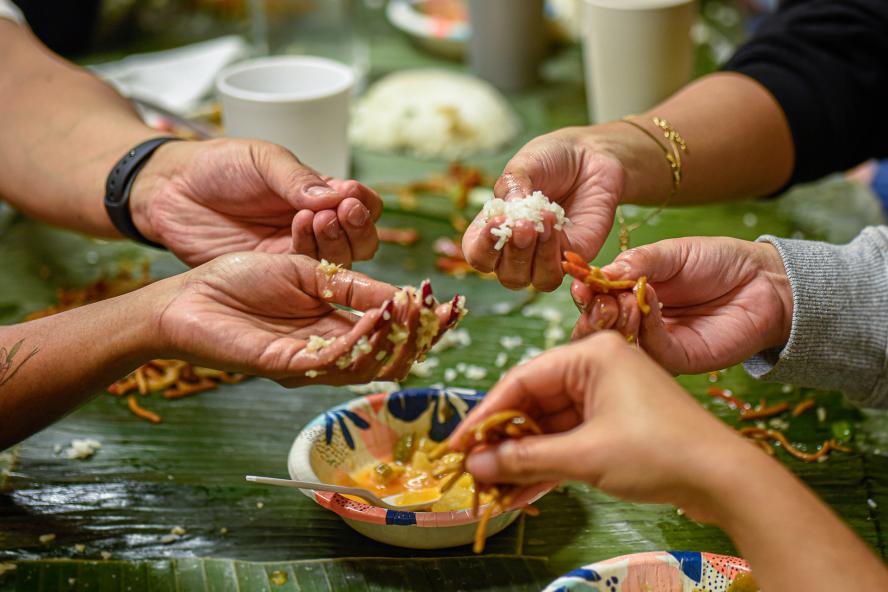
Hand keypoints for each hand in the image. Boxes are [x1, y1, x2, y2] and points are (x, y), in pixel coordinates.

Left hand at [130, 139, 381, 266]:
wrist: (170, 191)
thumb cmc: (216, 166)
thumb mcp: (262, 160)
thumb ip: (298, 179)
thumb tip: (339, 196)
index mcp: (319, 193)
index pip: (362, 203)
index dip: (364, 202)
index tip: (351, 195)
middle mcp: (315, 225)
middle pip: (360, 238)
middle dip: (358, 227)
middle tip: (341, 212)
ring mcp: (296, 251)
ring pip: (340, 259)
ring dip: (337, 240)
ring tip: (317, 219)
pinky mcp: (276, 273)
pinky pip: (307, 273)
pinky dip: (312, 254)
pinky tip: (299, 232)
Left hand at [155, 253, 459, 385]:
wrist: (185, 292)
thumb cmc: (238, 277)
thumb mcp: (307, 270)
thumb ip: (351, 285)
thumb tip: (403, 295)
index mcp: (333, 326)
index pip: (390, 333)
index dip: (424, 322)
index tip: (453, 304)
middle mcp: (325, 350)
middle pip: (387, 355)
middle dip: (420, 334)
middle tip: (443, 311)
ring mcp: (307, 362)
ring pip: (367, 362)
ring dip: (397, 335)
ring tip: (417, 307)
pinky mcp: (285, 365)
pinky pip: (334, 358)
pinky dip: (364, 336)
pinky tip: (382, 312)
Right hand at [450, 332, 754, 521]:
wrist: (726, 480)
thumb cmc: (658, 452)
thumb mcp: (585, 455)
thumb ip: (526, 458)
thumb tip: (477, 464)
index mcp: (592, 353)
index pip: (522, 378)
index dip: (484, 414)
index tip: (456, 444)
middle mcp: (598, 367)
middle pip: (534, 403)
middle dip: (503, 441)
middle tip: (471, 470)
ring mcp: (609, 398)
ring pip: (551, 427)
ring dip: (522, 459)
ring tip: (490, 488)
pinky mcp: (617, 426)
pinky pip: (571, 442)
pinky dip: (548, 466)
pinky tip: (518, 493)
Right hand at [460, 127, 626, 290]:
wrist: (590, 155)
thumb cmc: (550, 160)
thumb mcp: (524, 165)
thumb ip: (512, 185)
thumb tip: (509, 208)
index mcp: (494, 231)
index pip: (478, 255)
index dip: (483, 247)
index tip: (495, 223)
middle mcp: (517, 251)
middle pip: (507, 275)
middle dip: (514, 252)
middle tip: (524, 225)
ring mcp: (545, 258)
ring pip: (534, 281)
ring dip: (536, 257)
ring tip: (543, 223)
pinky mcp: (573, 257)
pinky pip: (559, 271)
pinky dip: (555, 253)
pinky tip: (556, 225)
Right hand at [571, 237, 793, 374]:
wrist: (764, 281)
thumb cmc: (718, 262)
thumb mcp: (671, 253)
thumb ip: (638, 262)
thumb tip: (600, 272)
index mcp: (628, 296)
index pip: (595, 301)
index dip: (584, 294)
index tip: (579, 283)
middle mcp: (636, 324)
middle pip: (598, 330)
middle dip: (592, 314)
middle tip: (595, 298)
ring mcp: (656, 345)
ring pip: (621, 345)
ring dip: (614, 322)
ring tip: (619, 301)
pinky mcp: (680, 360)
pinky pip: (653, 351)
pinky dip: (645, 329)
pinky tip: (645, 306)